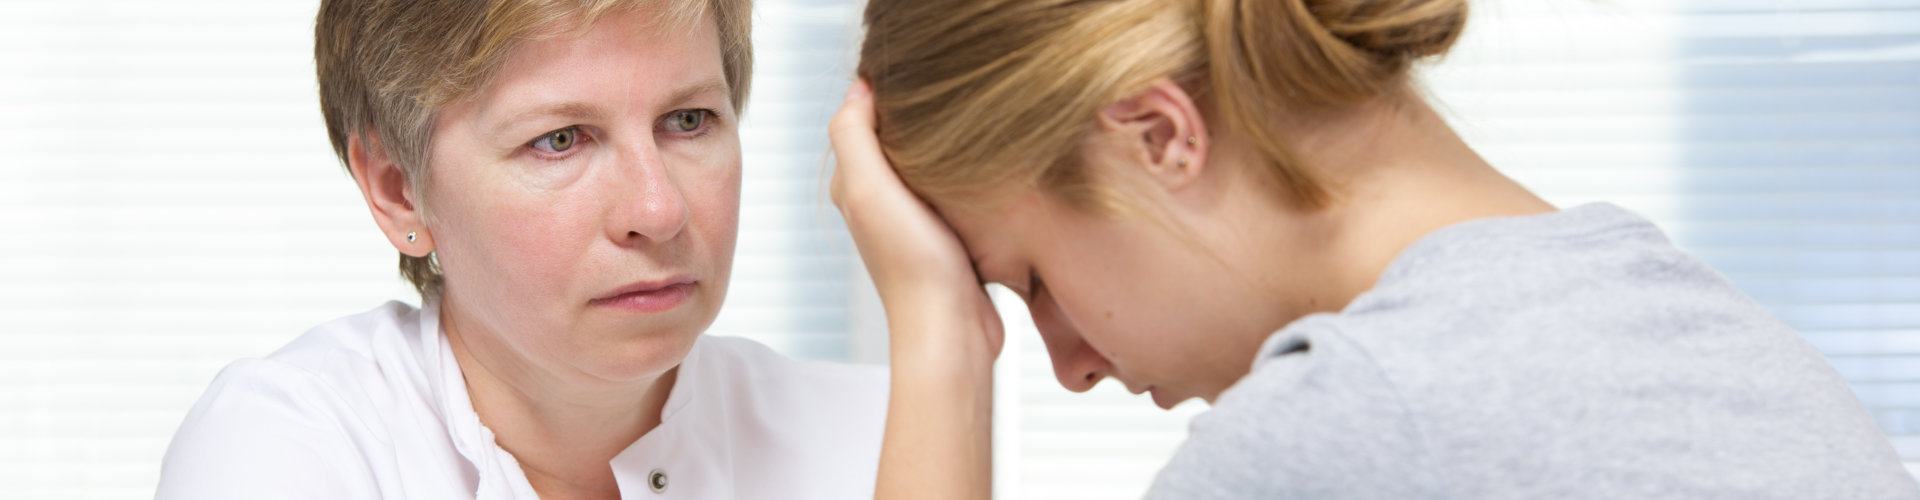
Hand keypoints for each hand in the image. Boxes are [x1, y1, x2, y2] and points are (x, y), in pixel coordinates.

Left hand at [830, 79, 999, 498]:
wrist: (953, 329)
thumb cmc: (911, 264)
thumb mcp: (870, 189)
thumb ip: (854, 136)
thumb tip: (861, 87)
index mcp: (855, 185)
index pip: (863, 119)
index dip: (885, 91)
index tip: (921, 70)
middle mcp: (881, 200)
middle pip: (899, 138)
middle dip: (920, 113)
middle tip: (955, 87)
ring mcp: (918, 219)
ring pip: (931, 162)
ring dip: (949, 142)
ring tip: (976, 117)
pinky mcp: (951, 234)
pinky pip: (957, 188)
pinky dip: (969, 172)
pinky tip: (989, 163)